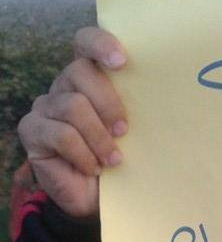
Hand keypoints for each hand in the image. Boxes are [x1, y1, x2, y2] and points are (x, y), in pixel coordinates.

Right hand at [17, 27, 127, 217]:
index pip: (86, 42)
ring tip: (113, 159)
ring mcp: (46, 106)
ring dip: (98, 136)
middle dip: (108, 102)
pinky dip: (82, 153)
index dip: (100, 43)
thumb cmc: (121, 160)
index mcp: (91, 77)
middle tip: (124, 130)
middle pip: (79, 71)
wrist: (99, 199)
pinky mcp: (32, 130)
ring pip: (72, 105)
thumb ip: (139, 108)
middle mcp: (65, 86)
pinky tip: (93, 167)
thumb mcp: (134, 132)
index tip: (121, 61)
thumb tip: (169, 94)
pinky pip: (60, 133)